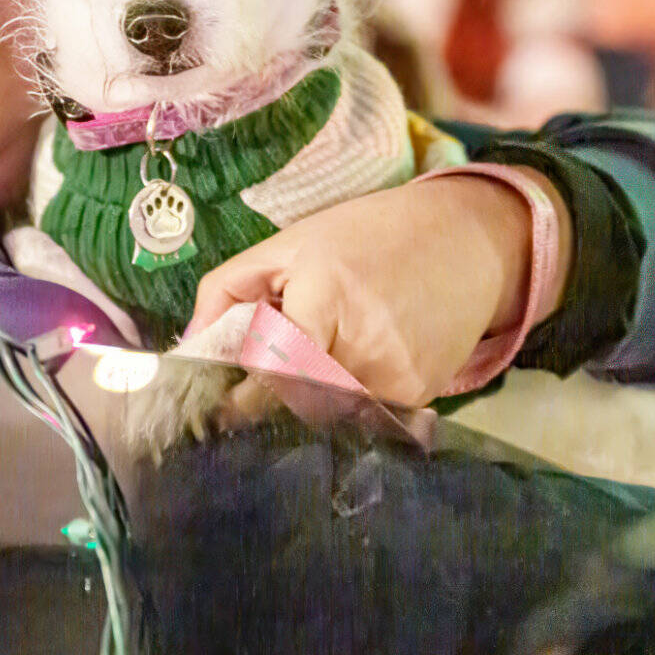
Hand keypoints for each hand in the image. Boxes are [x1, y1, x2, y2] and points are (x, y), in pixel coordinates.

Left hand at [188, 171, 559, 405]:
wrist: (468, 242)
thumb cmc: (367, 235)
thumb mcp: (290, 244)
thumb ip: (230, 289)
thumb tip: (186, 347)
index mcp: (326, 297)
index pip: (269, 372)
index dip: (239, 396)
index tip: (215, 407)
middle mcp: (365, 345)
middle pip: (294, 404)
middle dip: (268, 405)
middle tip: (249, 401)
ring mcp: (398, 376)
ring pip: (327, 419)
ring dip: (306, 408)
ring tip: (307, 376)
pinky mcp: (422, 396)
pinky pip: (364, 419)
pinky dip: (345, 407)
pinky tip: (349, 376)